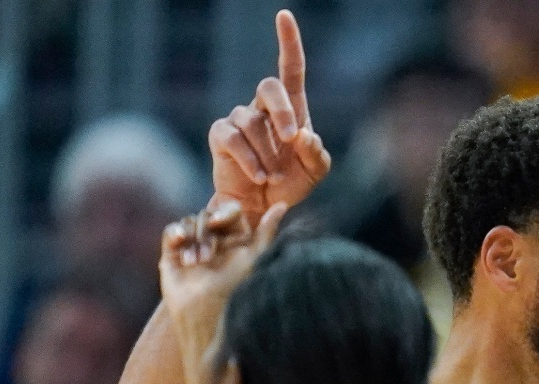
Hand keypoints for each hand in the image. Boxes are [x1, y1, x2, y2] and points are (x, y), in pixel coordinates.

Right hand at [159, 199, 287, 349]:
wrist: (207, 314)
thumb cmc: (237, 288)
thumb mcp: (256, 256)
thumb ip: (268, 231)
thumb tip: (283, 204)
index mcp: (238, 240)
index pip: (229, 212)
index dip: (224, 212)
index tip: (218, 222)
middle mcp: (217, 242)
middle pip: (207, 215)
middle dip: (207, 231)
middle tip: (208, 254)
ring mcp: (194, 248)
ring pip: (189, 222)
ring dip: (193, 239)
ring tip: (196, 263)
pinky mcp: (173, 255)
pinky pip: (171, 232)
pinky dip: (175, 233)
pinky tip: (179, 241)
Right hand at [207, 10, 330, 220]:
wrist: (262, 209)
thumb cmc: (290, 185)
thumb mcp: (314, 172)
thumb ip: (317, 154)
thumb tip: (303, 135)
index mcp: (291, 111)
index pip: (290, 70)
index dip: (288, 43)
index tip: (284, 15)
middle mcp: (263, 109)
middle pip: (268, 86)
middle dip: (283, 112)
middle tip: (292, 139)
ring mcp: (239, 120)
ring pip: (253, 122)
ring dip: (268, 153)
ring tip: (273, 176)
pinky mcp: (221, 136)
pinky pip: (232, 138)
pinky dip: (250, 160)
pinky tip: (259, 176)